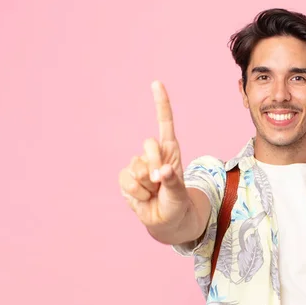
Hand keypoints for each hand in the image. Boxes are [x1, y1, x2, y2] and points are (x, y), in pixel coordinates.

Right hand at [118, 81, 188, 227]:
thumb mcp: (179, 194)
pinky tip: (143, 197)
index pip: (165, 123)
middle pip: (149, 145)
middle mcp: (154, 154)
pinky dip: (136, 193)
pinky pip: (127, 180)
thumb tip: (163, 171)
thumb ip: (173, 181)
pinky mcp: (126, 178)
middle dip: (156, 166)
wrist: (166, 220)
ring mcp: (138, 166)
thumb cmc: (176, 203)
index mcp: (170, 151)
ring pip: (137, 167)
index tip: (156, 83)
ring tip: (154, 192)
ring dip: (147, 185)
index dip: (161, 104)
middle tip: (162, 182)